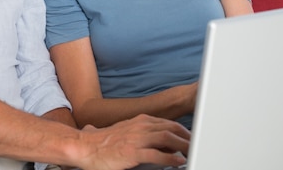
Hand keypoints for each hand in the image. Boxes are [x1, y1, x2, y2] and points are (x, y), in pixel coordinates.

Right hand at [75, 114, 189, 169]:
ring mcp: (136, 139)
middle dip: (188, 137)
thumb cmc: (102, 143)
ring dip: (184, 146)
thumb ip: (140, 135)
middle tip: (198, 146)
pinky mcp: (132, 152)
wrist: (84, 147)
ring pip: (167, 138)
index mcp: (139, 121)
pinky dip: (170, 158)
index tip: (192, 139)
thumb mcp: (124, 133)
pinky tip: (178, 162)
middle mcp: (139, 127)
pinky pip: (157, 155)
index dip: (183, 131)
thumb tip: (157, 145)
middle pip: (172, 128)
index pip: (168, 123)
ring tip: (194, 153)